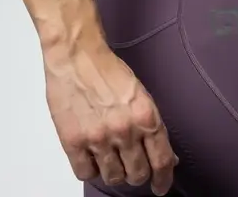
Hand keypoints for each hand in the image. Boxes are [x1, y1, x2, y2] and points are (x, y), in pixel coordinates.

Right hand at [44, 43, 177, 195]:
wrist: (77, 54)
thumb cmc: (107, 69)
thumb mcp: (140, 94)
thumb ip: (151, 126)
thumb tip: (164, 155)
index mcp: (146, 115)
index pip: (162, 161)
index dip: (163, 179)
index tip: (160, 186)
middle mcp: (124, 130)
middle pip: (137, 174)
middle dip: (137, 173)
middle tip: (132, 165)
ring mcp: (98, 138)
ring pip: (113, 178)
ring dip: (114, 171)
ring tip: (109, 156)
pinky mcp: (73, 142)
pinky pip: (86, 173)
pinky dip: (90, 168)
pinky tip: (91, 155)